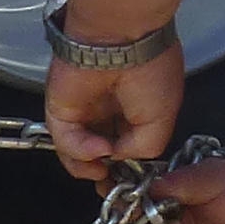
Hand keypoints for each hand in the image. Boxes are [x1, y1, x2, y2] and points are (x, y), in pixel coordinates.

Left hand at [45, 36, 188, 179]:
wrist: (122, 39)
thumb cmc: (149, 65)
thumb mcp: (162, 120)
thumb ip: (142, 149)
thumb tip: (120, 159)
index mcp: (134, 107)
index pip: (123, 146)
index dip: (126, 168)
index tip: (131, 183)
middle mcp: (107, 109)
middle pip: (97, 153)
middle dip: (104, 174)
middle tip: (112, 185)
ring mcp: (83, 109)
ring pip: (76, 152)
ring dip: (88, 168)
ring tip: (102, 170)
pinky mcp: (62, 107)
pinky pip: (65, 139)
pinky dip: (79, 151)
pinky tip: (98, 148)